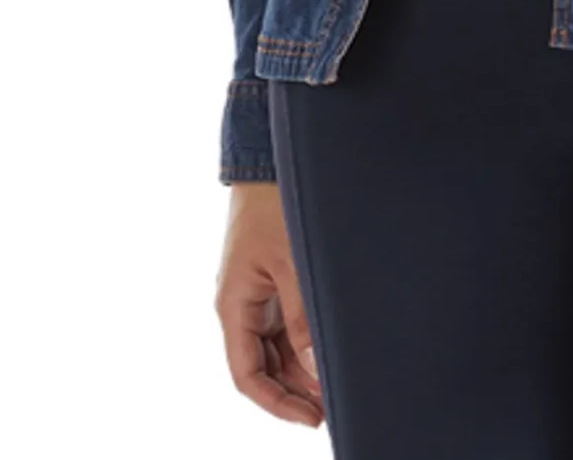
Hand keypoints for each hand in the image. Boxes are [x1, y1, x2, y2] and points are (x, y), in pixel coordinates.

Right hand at [214, 181, 324, 427]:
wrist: (268, 156)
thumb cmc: (273, 203)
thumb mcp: (292, 264)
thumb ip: (301, 317)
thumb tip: (315, 367)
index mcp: (233, 305)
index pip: (248, 375)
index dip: (278, 403)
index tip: (313, 417)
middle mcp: (242, 303)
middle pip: (264, 365)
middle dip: (296, 388)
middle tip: (336, 401)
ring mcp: (257, 291)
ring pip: (277, 346)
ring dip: (303, 364)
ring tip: (339, 377)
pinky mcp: (273, 276)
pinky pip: (285, 321)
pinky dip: (305, 338)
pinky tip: (330, 344)